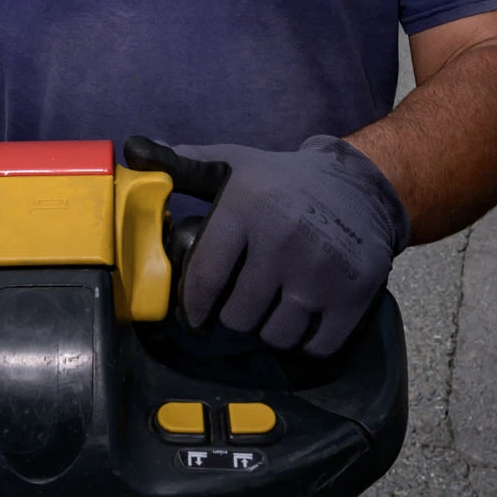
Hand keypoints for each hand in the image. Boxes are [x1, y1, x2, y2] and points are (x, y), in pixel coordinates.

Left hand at [125, 135, 408, 356]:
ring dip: (269, 330)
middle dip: (234, 316)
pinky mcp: (354, 295)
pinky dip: (305, 341)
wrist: (361, 185)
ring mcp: (321, 271)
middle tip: (241, 306)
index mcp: (247, 207)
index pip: (205, 279)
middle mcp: (284, 239)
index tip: (196, 316)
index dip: (195, 307)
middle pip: (238, 316)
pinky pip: (315, 346)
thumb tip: (135, 150)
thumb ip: (184, 166)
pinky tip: (303, 318)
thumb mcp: (235, 165)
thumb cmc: (284, 181)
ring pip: (275, 336)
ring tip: (272, 309)